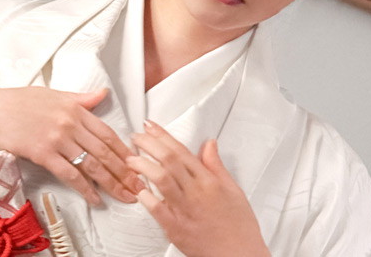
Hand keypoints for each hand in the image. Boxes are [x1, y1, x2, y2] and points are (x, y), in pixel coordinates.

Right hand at [0, 86, 144, 205]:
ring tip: (125, 195)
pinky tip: (95, 199)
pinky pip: (70, 174)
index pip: (108, 133)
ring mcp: (58, 139)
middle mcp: (71, 124)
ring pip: (92, 164)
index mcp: (77, 109)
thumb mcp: (56, 94)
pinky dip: (85, 188)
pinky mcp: (44, 153)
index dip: (125, 150)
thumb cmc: (21, 102)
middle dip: (125, 171)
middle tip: (139, 185)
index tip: (138, 163)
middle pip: (105, 151)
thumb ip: (82, 99)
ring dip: (111, 183)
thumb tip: (103, 93)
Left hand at [127, 120, 270, 256]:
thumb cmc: (239, 226)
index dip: (163, 136)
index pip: (181, 151)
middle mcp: (195, 193)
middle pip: (168, 161)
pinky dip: (146, 197)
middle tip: (137, 136)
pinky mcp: (176, 229)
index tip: (151, 126)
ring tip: (131, 159)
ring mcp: (184, 210)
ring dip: (143, 166)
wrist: (240, 255)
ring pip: (160, 180)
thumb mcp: (233, 190)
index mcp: (209, 181)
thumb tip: (209, 144)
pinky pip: (157, 209)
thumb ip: (216, 165)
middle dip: (149, 145)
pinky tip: (138, 188)